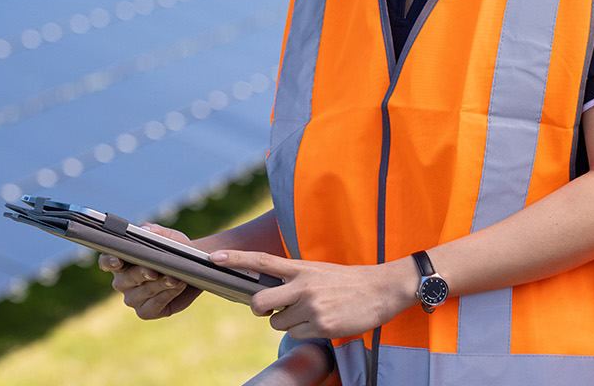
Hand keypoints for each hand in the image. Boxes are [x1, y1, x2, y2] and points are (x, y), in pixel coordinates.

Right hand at [97, 223, 203, 318]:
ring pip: (142, 293)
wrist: (193, 269)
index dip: (109, 261)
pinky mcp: (146, 312)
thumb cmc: (174, 250)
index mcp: (120, 261)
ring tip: (175, 278)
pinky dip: (167, 295)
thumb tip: (144, 229)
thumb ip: (155, 231)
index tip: (119, 260)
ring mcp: (132, 299)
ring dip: (159, 285)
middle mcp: (122, 282)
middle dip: (141, 274)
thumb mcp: (168, 237)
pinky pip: (153, 306)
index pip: (105, 262)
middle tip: (155, 270)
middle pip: (126, 279)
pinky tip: (177, 287)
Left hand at [211, 249, 417, 339]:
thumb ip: (292, 279)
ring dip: (289, 322)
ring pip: (278, 323)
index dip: (235, 260)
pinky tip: (323, 321)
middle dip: (261, 310)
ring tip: (312, 312)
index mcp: (300, 267)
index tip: (213, 259)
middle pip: (260, 302)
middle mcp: (302, 286)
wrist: (380, 290)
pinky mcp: (321, 325)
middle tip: (273, 309)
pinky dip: (306, 331)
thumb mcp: (317, 271)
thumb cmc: (346, 280)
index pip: (261, 260)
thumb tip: (269, 296)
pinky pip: (297, 334)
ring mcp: (311, 306)